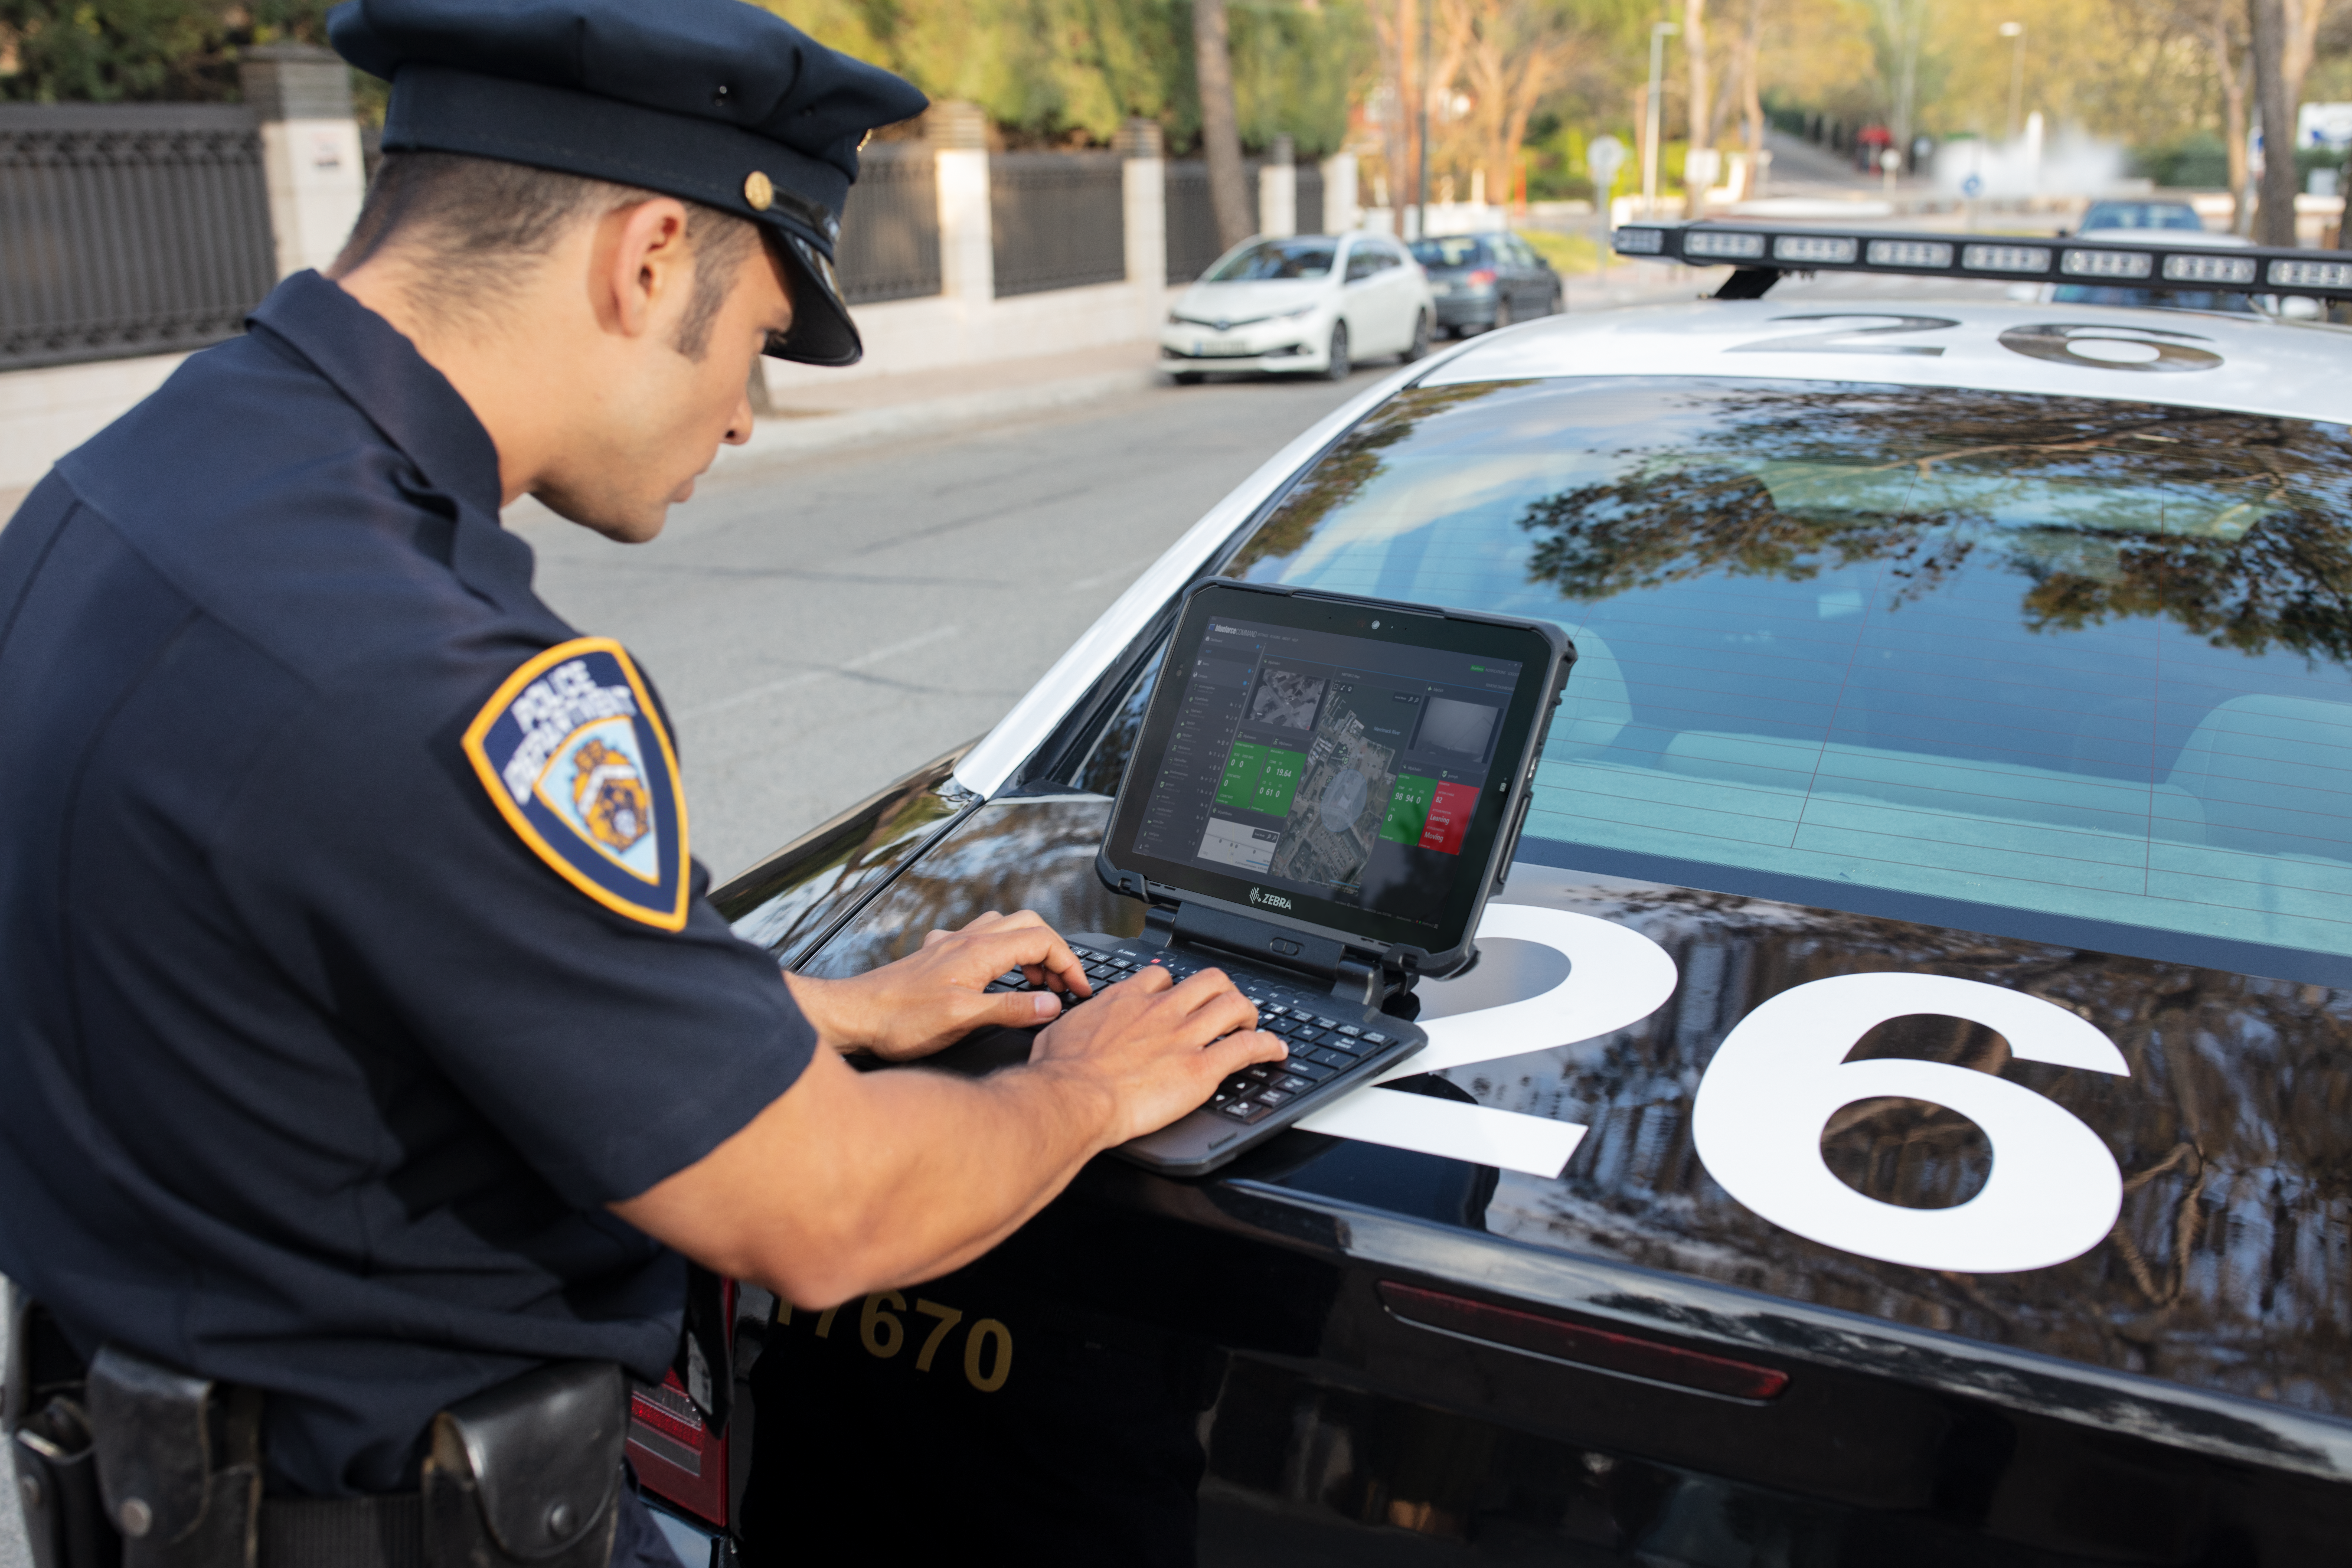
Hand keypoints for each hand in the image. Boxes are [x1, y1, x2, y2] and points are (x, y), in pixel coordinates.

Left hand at [786, 910, 1091, 1062]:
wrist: (852, 1015)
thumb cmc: (899, 1020)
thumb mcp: (963, 1020)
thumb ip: (1010, 1010)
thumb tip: (1051, 1004)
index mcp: (979, 952)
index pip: (1043, 941)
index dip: (1070, 964)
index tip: (1079, 991)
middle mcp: (965, 940)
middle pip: (1028, 925)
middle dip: (1053, 951)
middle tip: (1060, 985)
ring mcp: (948, 946)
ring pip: (1002, 927)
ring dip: (1026, 948)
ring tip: (1033, 981)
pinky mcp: (934, 956)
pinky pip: (975, 938)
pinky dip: (997, 951)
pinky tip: (989, 974)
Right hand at [1027, 965, 1288, 1147]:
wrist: (1072, 1098)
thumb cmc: (1060, 1073)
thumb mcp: (1061, 1034)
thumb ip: (1077, 1025)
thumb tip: (1069, 1029)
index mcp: (1126, 1001)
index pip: (1162, 978)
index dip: (1176, 987)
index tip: (1179, 999)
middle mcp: (1160, 1011)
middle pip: (1208, 980)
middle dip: (1223, 991)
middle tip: (1225, 1008)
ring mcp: (1184, 1036)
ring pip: (1234, 1005)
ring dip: (1248, 1014)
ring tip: (1251, 1026)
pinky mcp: (1201, 1067)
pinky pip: (1248, 1047)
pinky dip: (1268, 1046)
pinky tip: (1276, 1051)